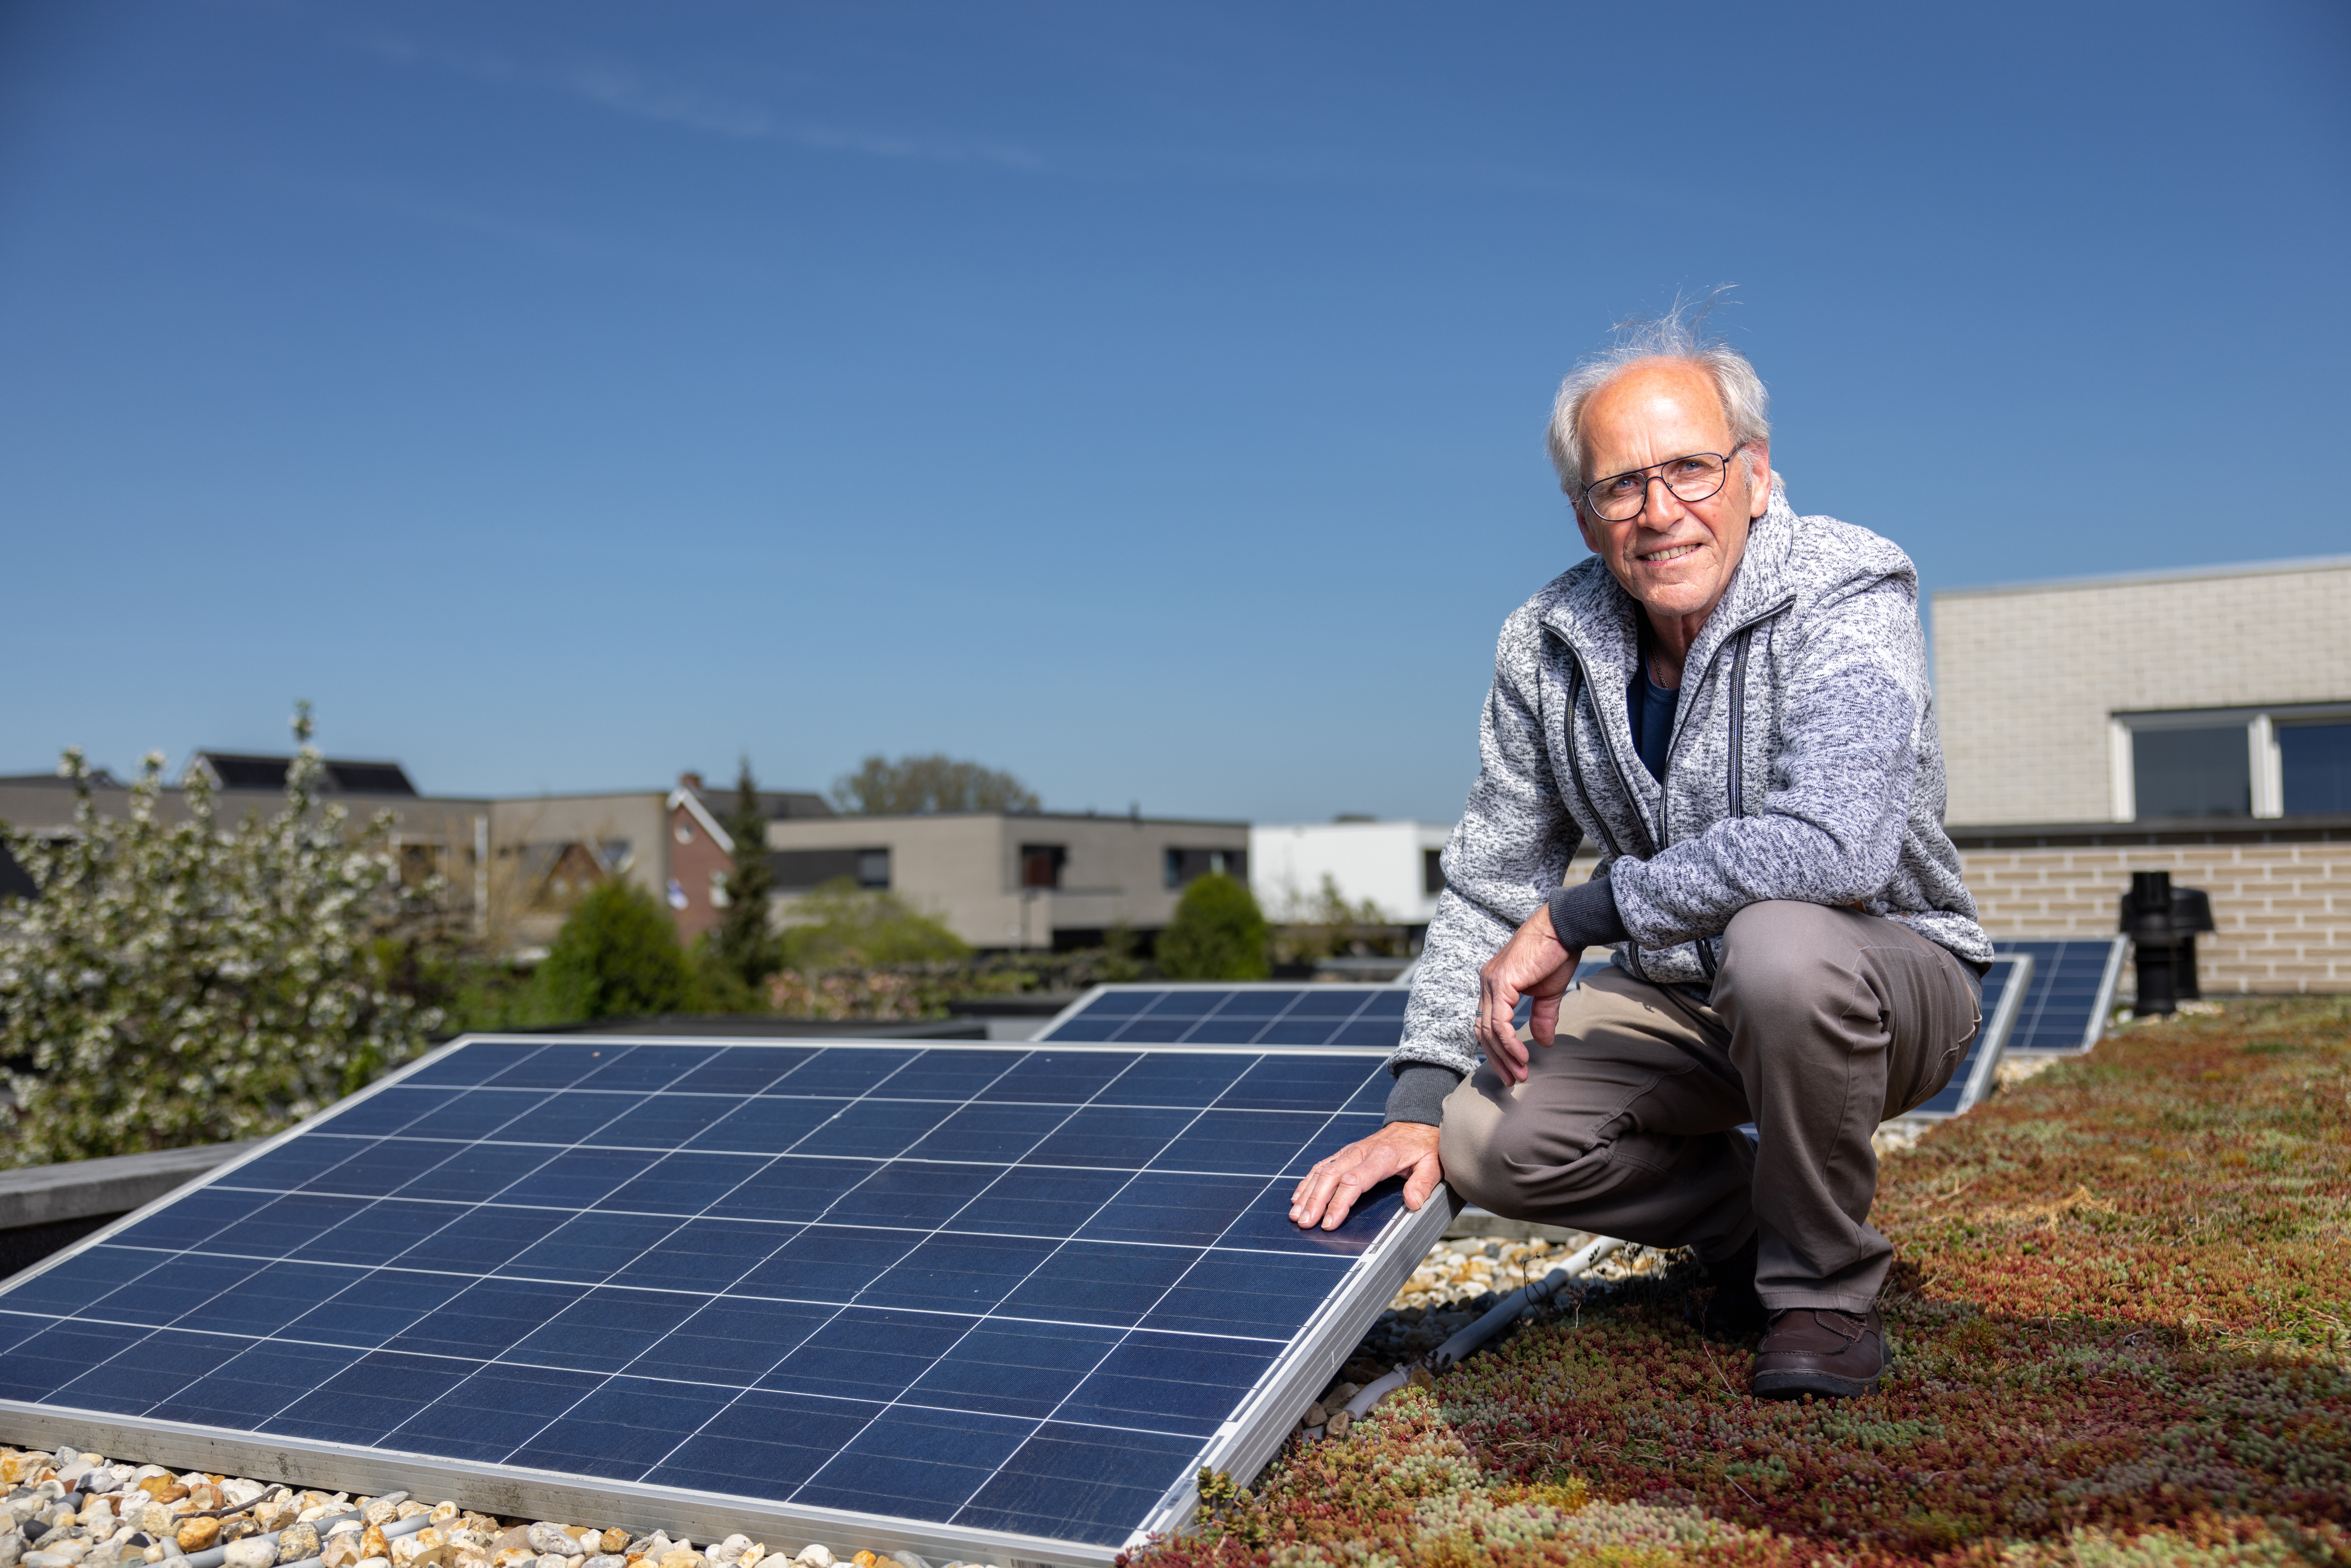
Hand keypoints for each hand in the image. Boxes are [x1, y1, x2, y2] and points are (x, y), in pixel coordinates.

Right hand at [1289, 1121, 1442, 1230]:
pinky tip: (1298, 1196)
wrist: (1415, 1123)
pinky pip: (1322, 1165)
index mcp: (1381, 1157)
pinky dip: (1308, 1181)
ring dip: (1307, 1193)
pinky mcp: (1345, 1153)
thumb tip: (1413, 1203)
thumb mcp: (1432, 1164)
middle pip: (1331, 1176)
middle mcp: (1360, 1153)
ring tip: (1296, 1214)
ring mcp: (1350, 1151)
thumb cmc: (1423, 1147)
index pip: (1354, 1181)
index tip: (1329, 1222)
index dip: (1339, 1202)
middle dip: (1315, 1200)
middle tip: (1305, 1223)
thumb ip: (1422, 1183)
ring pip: (1322, 1170)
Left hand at [1475, 902, 1580, 1085]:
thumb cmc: (1556, 954)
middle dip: (1497, 1059)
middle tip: (1513, 1080)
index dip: (1497, 1050)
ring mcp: (1491, 981)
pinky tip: (1522, 1056)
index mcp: (1494, 984)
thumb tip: (1543, 1042)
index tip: (1513, 1069)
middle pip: (1482, 1031)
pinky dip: (1510, 1043)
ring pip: (1489, 1030)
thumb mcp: (1547, 992)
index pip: (1486, 1023)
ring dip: (1505, 1056)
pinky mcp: (1502, 982)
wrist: (1564, 928)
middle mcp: (1487, 982)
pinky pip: (1500, 1022)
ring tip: (1520, 1074)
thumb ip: (1542, 1016)